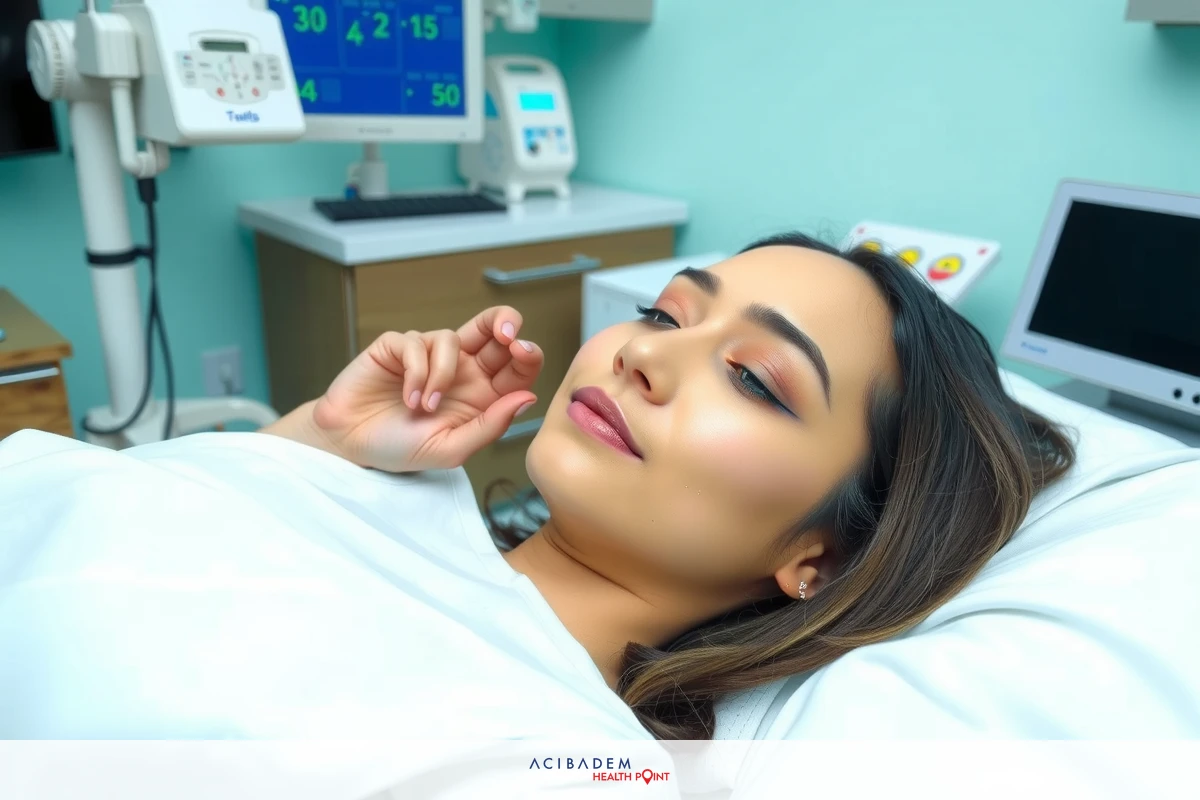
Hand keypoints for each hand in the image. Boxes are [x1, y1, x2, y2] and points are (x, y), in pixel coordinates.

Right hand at [310, 306, 543, 471]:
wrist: (352, 446)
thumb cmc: (402, 448)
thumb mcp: (453, 448)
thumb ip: (491, 425)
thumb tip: (527, 397)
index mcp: (481, 393)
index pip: (515, 364)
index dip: (527, 353)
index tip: (524, 352)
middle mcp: (459, 369)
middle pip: (492, 327)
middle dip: (505, 322)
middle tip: (507, 335)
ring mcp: (427, 355)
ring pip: (451, 338)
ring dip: (441, 374)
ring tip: (424, 407)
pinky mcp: (396, 347)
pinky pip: (416, 344)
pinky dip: (415, 373)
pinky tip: (406, 399)